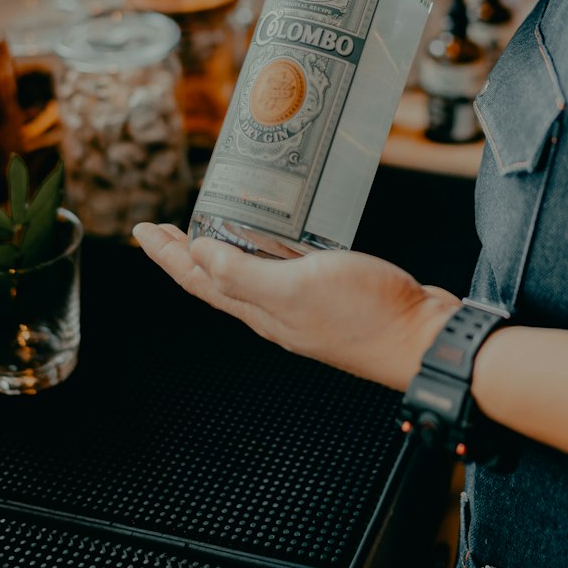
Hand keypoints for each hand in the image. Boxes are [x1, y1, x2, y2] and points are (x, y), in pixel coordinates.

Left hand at [134, 224, 459, 391]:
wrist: (424, 339)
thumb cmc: (367, 316)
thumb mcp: (296, 288)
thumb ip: (244, 273)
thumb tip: (197, 255)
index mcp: (261, 311)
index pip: (199, 280)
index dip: (167, 255)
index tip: (142, 230)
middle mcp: (276, 310)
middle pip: (217, 277)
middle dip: (185, 252)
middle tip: (161, 227)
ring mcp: (304, 304)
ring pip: (248, 274)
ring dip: (222, 251)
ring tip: (206, 228)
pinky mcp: (332, 292)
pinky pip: (284, 268)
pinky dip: (267, 249)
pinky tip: (274, 237)